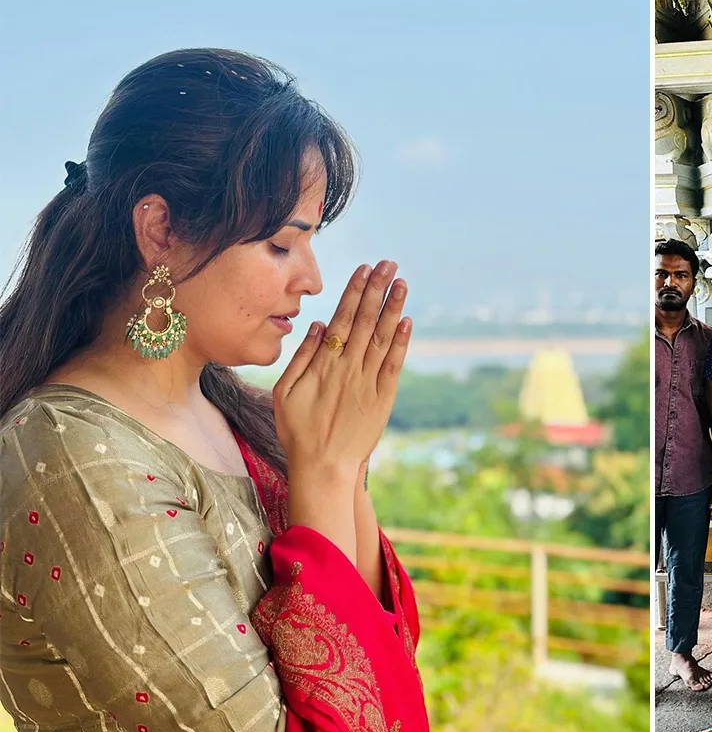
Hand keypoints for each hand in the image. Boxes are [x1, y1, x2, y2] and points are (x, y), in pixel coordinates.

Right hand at [275, 261, 411, 487]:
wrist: (323, 467)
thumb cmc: (298, 431)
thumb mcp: (284, 393)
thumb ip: (301, 357)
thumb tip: (318, 325)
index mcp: (323, 364)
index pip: (341, 319)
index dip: (354, 292)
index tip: (364, 269)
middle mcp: (348, 368)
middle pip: (365, 321)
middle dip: (377, 289)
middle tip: (388, 264)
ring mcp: (367, 382)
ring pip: (382, 338)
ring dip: (393, 308)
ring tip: (401, 283)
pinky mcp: (383, 399)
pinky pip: (394, 365)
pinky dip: (401, 342)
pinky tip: (407, 321)